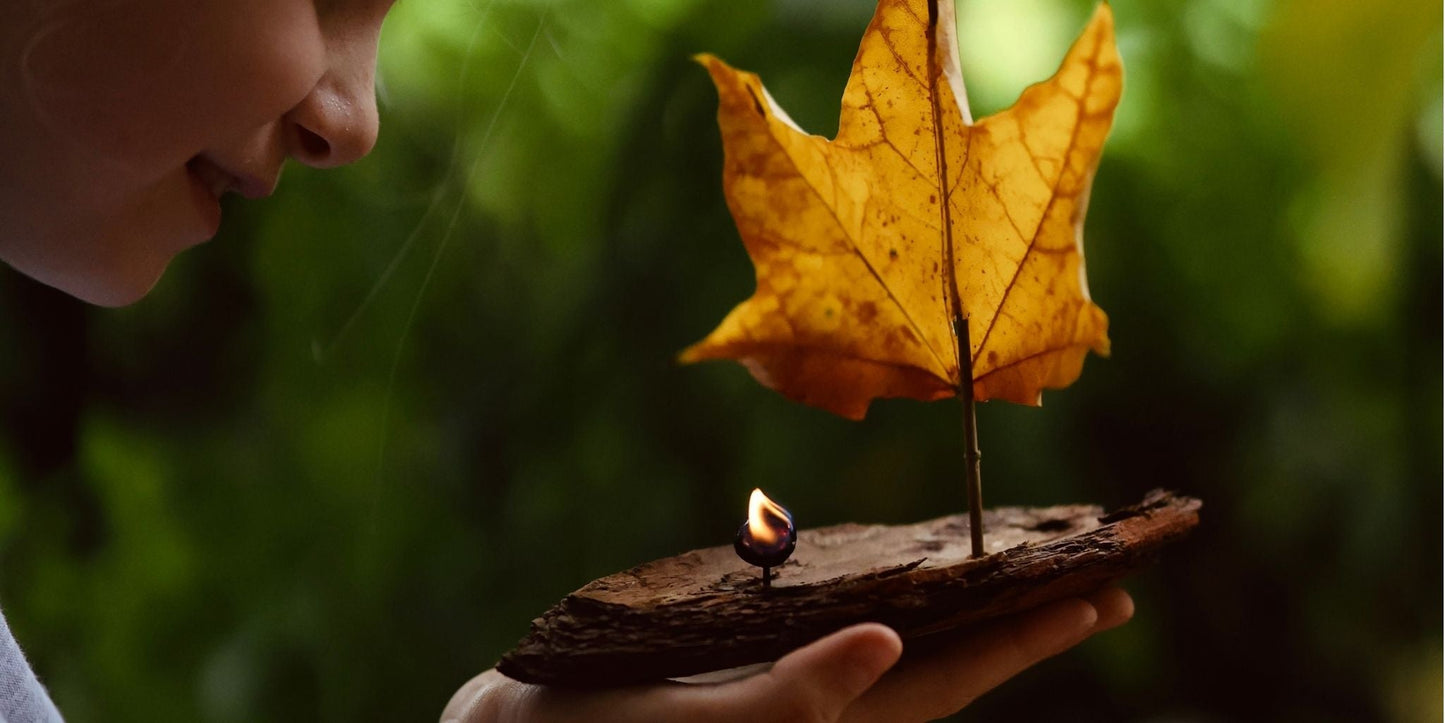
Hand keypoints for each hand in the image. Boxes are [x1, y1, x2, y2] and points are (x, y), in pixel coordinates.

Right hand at [441, 587, 1133, 722]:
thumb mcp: (702, 721)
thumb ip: (795, 697)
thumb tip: (892, 641)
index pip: (953, 683)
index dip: (1028, 641)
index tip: (1103, 596)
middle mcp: (828, 704)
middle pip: (949, 662)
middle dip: (1024, 622)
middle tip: (1103, 581)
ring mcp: (798, 684)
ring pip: (908, 646)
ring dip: (973, 608)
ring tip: (1030, 571)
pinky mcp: (762, 664)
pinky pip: (849, 629)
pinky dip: (897, 597)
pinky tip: (915, 575)